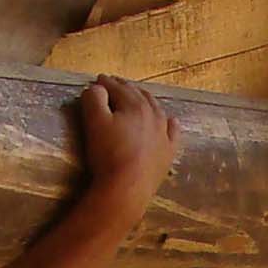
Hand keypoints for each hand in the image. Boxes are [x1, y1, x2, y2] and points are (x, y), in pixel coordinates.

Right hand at [79, 77, 177, 198]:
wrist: (127, 188)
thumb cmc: (108, 154)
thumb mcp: (94, 123)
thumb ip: (94, 100)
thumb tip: (96, 88)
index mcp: (134, 105)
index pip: (118, 88)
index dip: (106, 82)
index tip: (99, 79)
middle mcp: (153, 115)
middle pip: (138, 96)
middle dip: (125, 88)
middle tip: (115, 84)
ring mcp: (163, 134)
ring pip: (157, 110)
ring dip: (145, 100)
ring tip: (138, 96)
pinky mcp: (168, 152)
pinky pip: (173, 133)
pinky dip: (171, 124)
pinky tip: (171, 120)